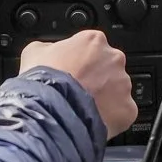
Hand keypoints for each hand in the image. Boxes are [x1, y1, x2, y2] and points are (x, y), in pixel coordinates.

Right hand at [21, 29, 137, 137]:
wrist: (51, 113)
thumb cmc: (43, 82)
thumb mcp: (34, 52)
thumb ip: (49, 47)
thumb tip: (50, 51)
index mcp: (93, 40)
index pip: (91, 46)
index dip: (79, 60)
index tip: (72, 70)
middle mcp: (114, 59)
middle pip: (108, 67)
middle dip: (96, 78)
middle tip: (78, 91)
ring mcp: (123, 84)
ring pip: (116, 90)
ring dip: (104, 98)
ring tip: (83, 108)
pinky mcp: (127, 109)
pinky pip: (121, 112)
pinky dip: (111, 117)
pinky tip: (92, 120)